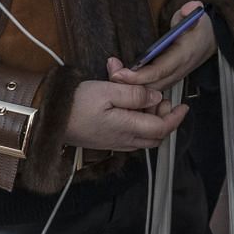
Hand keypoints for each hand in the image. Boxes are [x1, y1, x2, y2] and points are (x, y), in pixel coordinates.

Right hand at [63, 79, 186, 151]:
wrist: (49, 120)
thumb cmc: (77, 103)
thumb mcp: (108, 90)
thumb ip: (135, 94)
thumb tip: (155, 97)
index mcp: (128, 128)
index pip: (162, 128)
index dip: (175, 117)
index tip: (183, 106)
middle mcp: (125, 140)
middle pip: (156, 136)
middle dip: (165, 118)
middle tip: (161, 99)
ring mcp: (115, 143)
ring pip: (145, 137)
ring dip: (151, 120)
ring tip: (143, 98)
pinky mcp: (107, 141)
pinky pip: (132, 136)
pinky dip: (139, 122)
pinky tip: (129, 106)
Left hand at [108, 3, 215, 91]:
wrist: (210, 41)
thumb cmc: (200, 28)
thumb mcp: (198, 16)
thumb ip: (191, 11)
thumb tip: (189, 8)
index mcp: (183, 56)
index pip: (159, 71)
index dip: (139, 75)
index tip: (120, 73)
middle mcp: (177, 71)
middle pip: (151, 85)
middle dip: (129, 83)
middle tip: (111, 71)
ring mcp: (173, 77)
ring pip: (149, 90)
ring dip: (131, 85)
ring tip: (112, 72)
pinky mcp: (168, 79)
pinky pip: (151, 88)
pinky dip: (136, 86)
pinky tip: (121, 78)